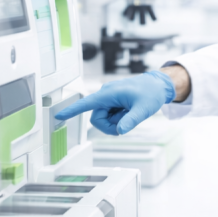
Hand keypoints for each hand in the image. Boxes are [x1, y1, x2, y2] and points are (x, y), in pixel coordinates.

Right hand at [54, 71, 174, 134]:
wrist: (158, 85)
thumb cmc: (151, 93)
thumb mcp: (143, 109)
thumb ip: (131, 120)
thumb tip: (120, 131)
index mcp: (109, 93)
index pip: (86, 103)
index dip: (72, 110)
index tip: (59, 116)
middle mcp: (106, 95)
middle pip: (97, 118)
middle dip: (109, 126)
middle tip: (126, 124)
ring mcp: (109, 98)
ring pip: (104, 118)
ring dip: (115, 122)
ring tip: (130, 114)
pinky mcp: (113, 102)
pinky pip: (110, 115)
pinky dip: (118, 118)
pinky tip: (128, 112)